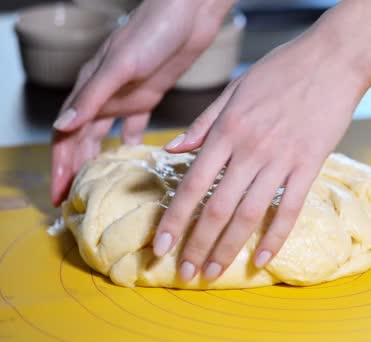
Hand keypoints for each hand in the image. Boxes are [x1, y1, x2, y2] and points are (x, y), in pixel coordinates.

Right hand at [51, 0, 234, 205]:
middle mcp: (104, 96)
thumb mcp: (121, 64)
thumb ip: (95, 95)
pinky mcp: (148, 96)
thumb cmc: (152, 32)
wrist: (187, 15)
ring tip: (99, 188)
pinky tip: (133, 162)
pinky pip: (133, 126)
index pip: (66, 134)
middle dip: (76, 170)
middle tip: (75, 201)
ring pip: (105, 136)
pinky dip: (130, 145)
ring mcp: (125, 97)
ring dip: (99, 160)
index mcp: (90, 88)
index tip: (59, 195)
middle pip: (82, 140)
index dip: (61, 165)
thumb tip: (65, 126)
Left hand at [151, 32, 369, 281]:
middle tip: (184, 273)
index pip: (192, 183)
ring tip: (212, 273)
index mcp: (228, 129)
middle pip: (217, 208)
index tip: (160, 245)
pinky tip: (261, 260)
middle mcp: (250, 149)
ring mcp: (281, 159)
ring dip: (227, 248)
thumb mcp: (234, 89)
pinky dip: (275, 237)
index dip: (174, 219)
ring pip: (249, 214)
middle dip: (196, 245)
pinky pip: (289, 209)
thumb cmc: (282, 69)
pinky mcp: (309, 165)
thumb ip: (204, 123)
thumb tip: (173, 150)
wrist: (333, 59)